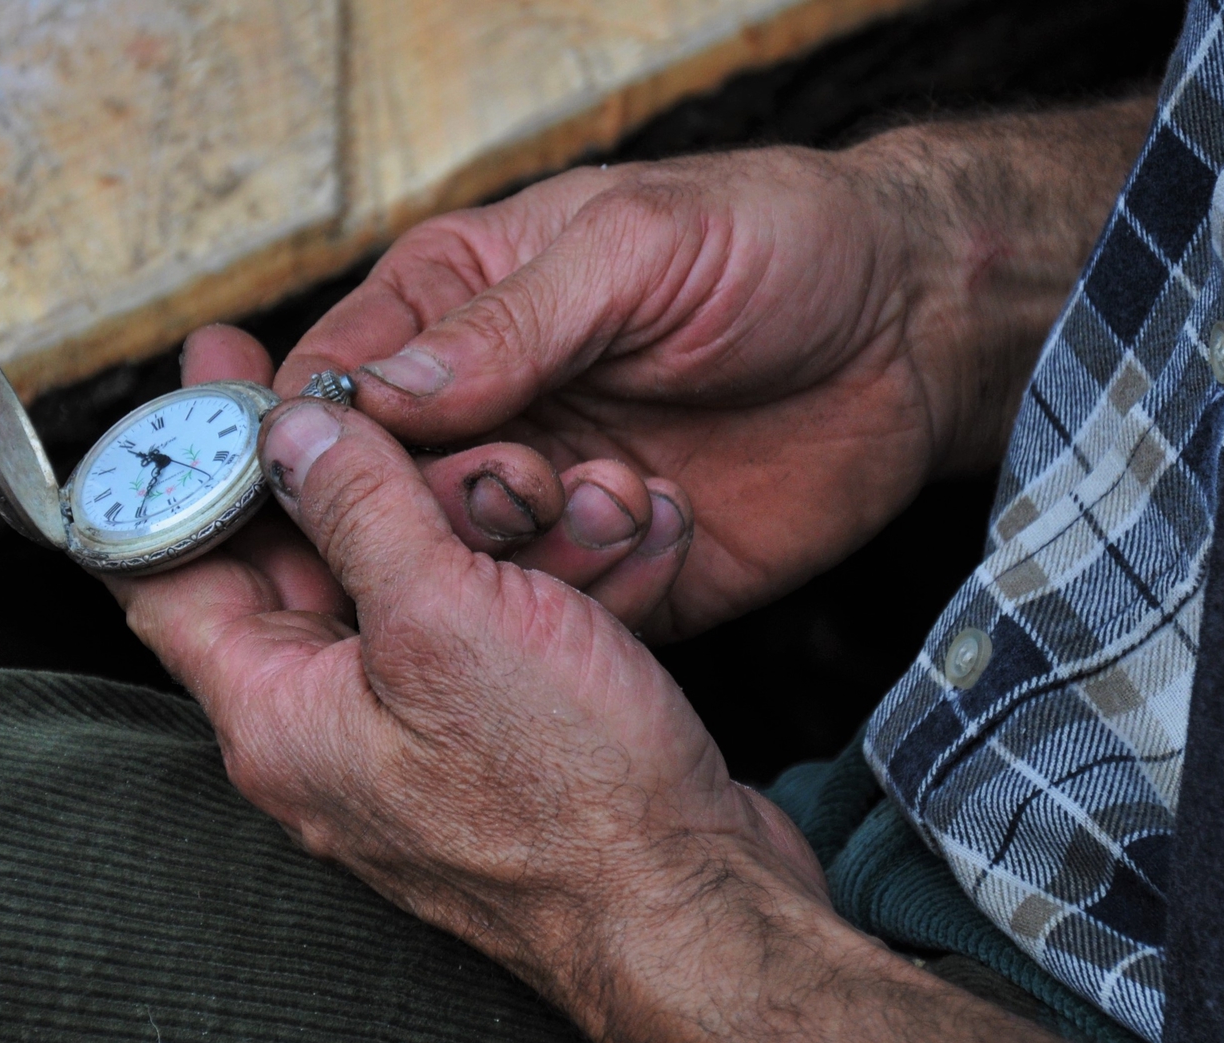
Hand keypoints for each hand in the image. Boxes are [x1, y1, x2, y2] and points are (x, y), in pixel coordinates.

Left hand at [119, 331, 827, 939]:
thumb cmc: (570, 802)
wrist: (698, 916)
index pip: (172, 569)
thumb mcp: (444, 618)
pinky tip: (613, 528)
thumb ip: (357, 509)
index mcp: (276, 714)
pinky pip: (497, 622)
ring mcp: (417, 734)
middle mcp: (330, 729)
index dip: (182, 459)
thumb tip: (290, 433)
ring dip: (486, 513)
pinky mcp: (502, 735)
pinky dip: (543, 569)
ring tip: (566, 478)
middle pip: (313, 558)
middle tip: (407, 385)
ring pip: (421, 579)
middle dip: (373, 464)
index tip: (216, 371)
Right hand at [278, 101, 1154, 639]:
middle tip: (524, 480)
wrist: (915, 328)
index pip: (330, 389)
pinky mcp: (613, 573)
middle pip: (380, 498)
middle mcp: (484, 413)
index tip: (318, 483)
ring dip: (528, 550)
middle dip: (441, 503)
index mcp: (455, 309)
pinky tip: (663, 526)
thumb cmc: (775, 244)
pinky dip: (598, 592)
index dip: (307, 445)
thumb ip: (501, 326)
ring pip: (462, 571)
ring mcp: (545, 498)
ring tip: (621, 491)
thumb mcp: (632, 249)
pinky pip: (560, 616)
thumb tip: (369, 398)